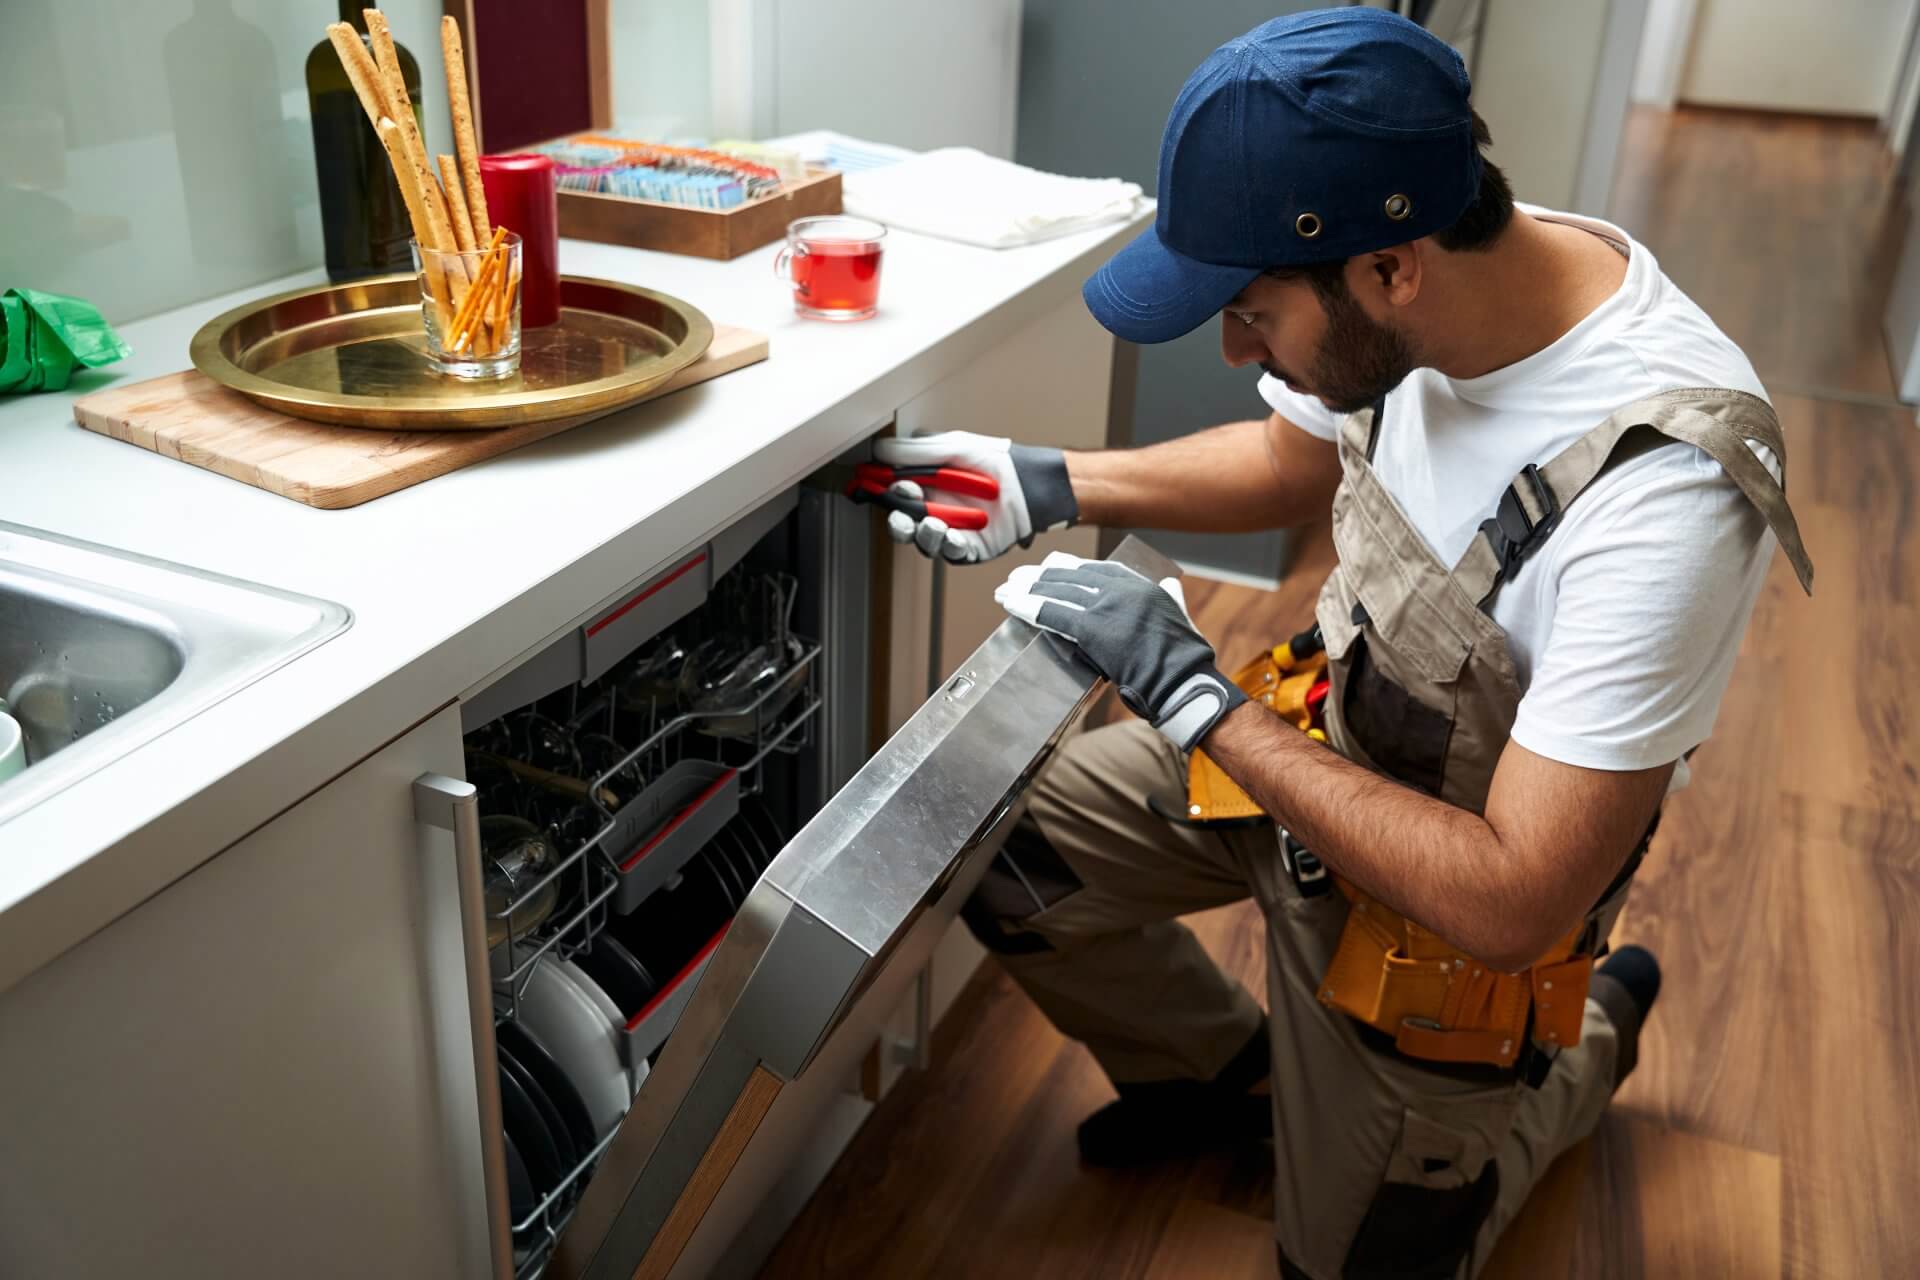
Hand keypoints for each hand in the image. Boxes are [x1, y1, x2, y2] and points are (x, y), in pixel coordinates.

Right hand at [874, 432, 1077, 563]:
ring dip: (923, 534)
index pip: (895, 494)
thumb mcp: (951, 448)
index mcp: (926, 486)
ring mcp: (952, 531)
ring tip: (932, 523)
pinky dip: (947, 545)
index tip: (873, 487)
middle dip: (898, 522)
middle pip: (903, 525)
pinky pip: (951, 553)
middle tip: (902, 514)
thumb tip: (879, 451)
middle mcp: (936, 510)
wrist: (1030, 482)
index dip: (883, 493)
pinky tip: (950, 535)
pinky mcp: (970, 549)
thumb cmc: (995, 462)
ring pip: (924, 542)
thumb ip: (915, 452)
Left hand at [995, 552, 1245, 748]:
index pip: (1094, 569)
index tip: (1047, 567)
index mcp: (1140, 585)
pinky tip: (1011, 603)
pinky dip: (1029, 606)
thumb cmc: (1183, 656)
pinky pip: (1053, 613)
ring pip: (1057, 591)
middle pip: (1069, 576)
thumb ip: (1170, 596)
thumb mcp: (1179, 614)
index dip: (1066, 569)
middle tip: (1017, 577)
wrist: (1183, 680)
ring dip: (1026, 589)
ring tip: (1005, 589)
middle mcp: (1121, 589)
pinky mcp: (1094, 628)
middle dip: (1039, 577)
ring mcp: (1107, 607)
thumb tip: (1169, 584)